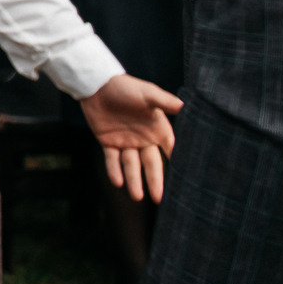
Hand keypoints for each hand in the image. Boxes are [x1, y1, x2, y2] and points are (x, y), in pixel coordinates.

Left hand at [79, 73, 182, 201]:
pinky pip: (112, 160)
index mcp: (157, 128)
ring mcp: (126, 142)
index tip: (185, 182)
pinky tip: (118, 183)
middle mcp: (144, 139)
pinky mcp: (108, 143)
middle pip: (151, 164)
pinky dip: (115, 171)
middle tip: (159, 199)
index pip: (170, 150)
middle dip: (154, 181)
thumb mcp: (147, 93)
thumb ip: (164, 101)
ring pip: (131, 165)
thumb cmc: (126, 87)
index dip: (176, 164)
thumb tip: (184, 105)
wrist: (97, 84)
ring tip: (137, 197)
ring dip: (134, 181)